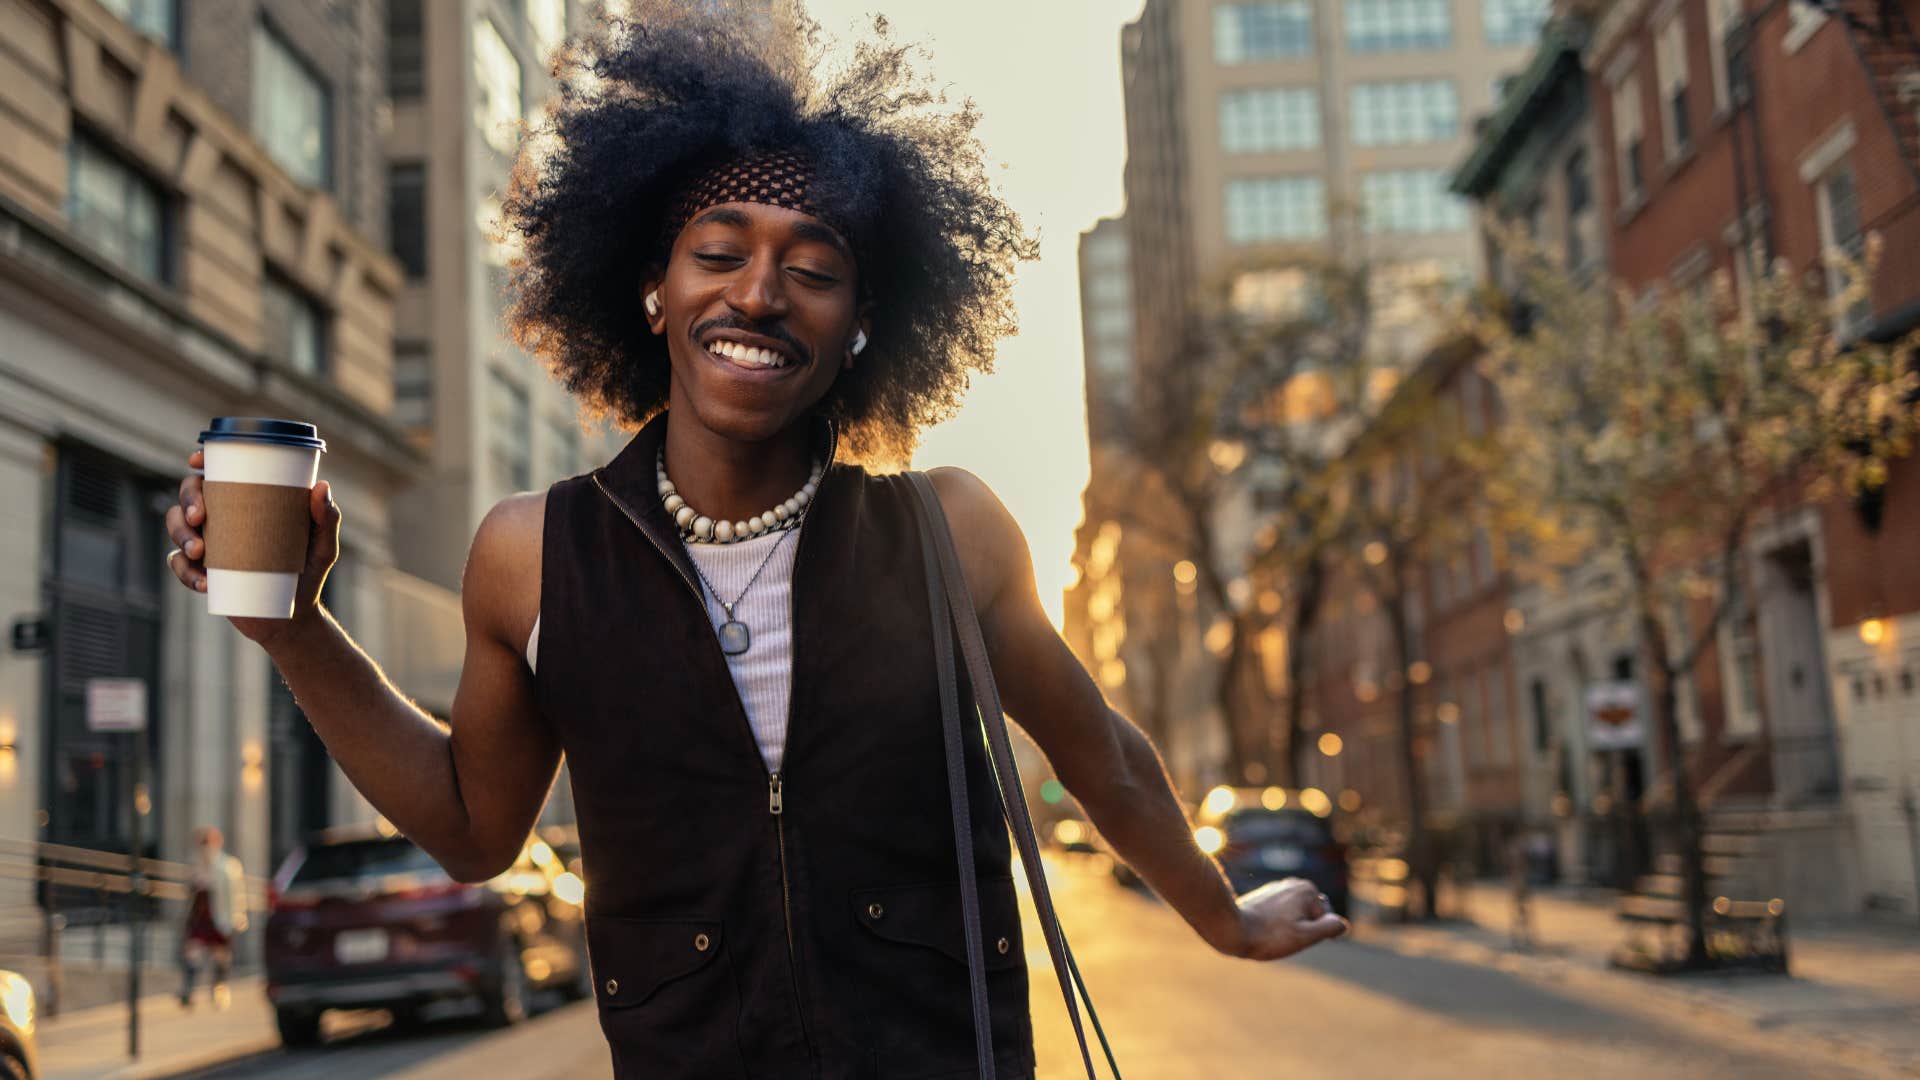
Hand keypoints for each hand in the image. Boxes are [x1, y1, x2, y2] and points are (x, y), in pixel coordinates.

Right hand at [165, 449, 341, 646]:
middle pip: (189, 493)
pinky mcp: (200, 569)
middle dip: (187, 500)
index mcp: (247, 499)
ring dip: (180, 535)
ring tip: (199, 552)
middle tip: (199, 517)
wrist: (293, 616)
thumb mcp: (322, 546)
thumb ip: (326, 519)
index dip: (202, 461)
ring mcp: (207, 542)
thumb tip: (321, 486)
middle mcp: (223, 515)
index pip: (219, 472)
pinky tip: (204, 583)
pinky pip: (177, 564)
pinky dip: (184, 571)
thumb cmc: (309, 571)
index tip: (197, 461)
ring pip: (176, 525)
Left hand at [1229, 877, 1348, 960]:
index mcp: (1307, 889)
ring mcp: (1278, 889)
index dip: (1313, 934)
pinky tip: (1264, 930)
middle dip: (1303, 929)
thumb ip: (1328, 928)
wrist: (1230, 929)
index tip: (1293, 939)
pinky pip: (1282, 914)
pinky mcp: (1265, 897)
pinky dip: (1279, 925)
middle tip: (1283, 938)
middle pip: (1312, 914)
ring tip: (1273, 934)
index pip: (1326, 919)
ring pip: (1297, 915)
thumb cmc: (1269, 936)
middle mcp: (1293, 883)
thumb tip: (1343, 924)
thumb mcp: (1304, 936)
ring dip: (1291, 928)